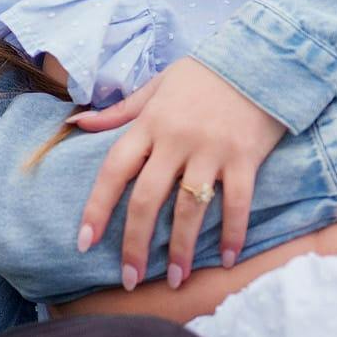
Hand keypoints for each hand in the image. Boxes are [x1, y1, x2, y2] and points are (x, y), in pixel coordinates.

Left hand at [68, 58, 286, 291]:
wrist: (258, 57)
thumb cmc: (203, 75)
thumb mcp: (156, 86)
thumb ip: (120, 112)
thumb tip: (78, 122)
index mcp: (149, 124)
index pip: (114, 170)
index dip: (97, 207)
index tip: (83, 242)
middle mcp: (176, 140)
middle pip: (147, 199)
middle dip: (135, 244)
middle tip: (130, 279)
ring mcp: (211, 150)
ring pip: (189, 209)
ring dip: (181, 249)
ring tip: (176, 279)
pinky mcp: (245, 158)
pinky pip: (236, 203)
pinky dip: (231, 233)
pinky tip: (226, 258)